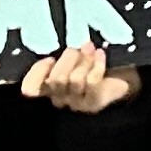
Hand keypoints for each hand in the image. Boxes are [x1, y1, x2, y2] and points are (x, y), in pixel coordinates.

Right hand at [18, 42, 142, 114]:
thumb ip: (62, 57)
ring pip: (74, 80)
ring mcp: (76, 104)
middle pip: (56, 80)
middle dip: (67, 59)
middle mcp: (59, 100)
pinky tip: (100, 54)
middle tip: (75, 48)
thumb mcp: (72, 62)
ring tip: (90, 47)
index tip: (49, 58)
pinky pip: (92, 82)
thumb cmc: (89, 70)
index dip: (36, 73)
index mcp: (48, 89)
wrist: (119, 85)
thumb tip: (62, 46)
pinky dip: (96, 65)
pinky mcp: (94, 103)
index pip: (30, 89)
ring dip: (83, 60)